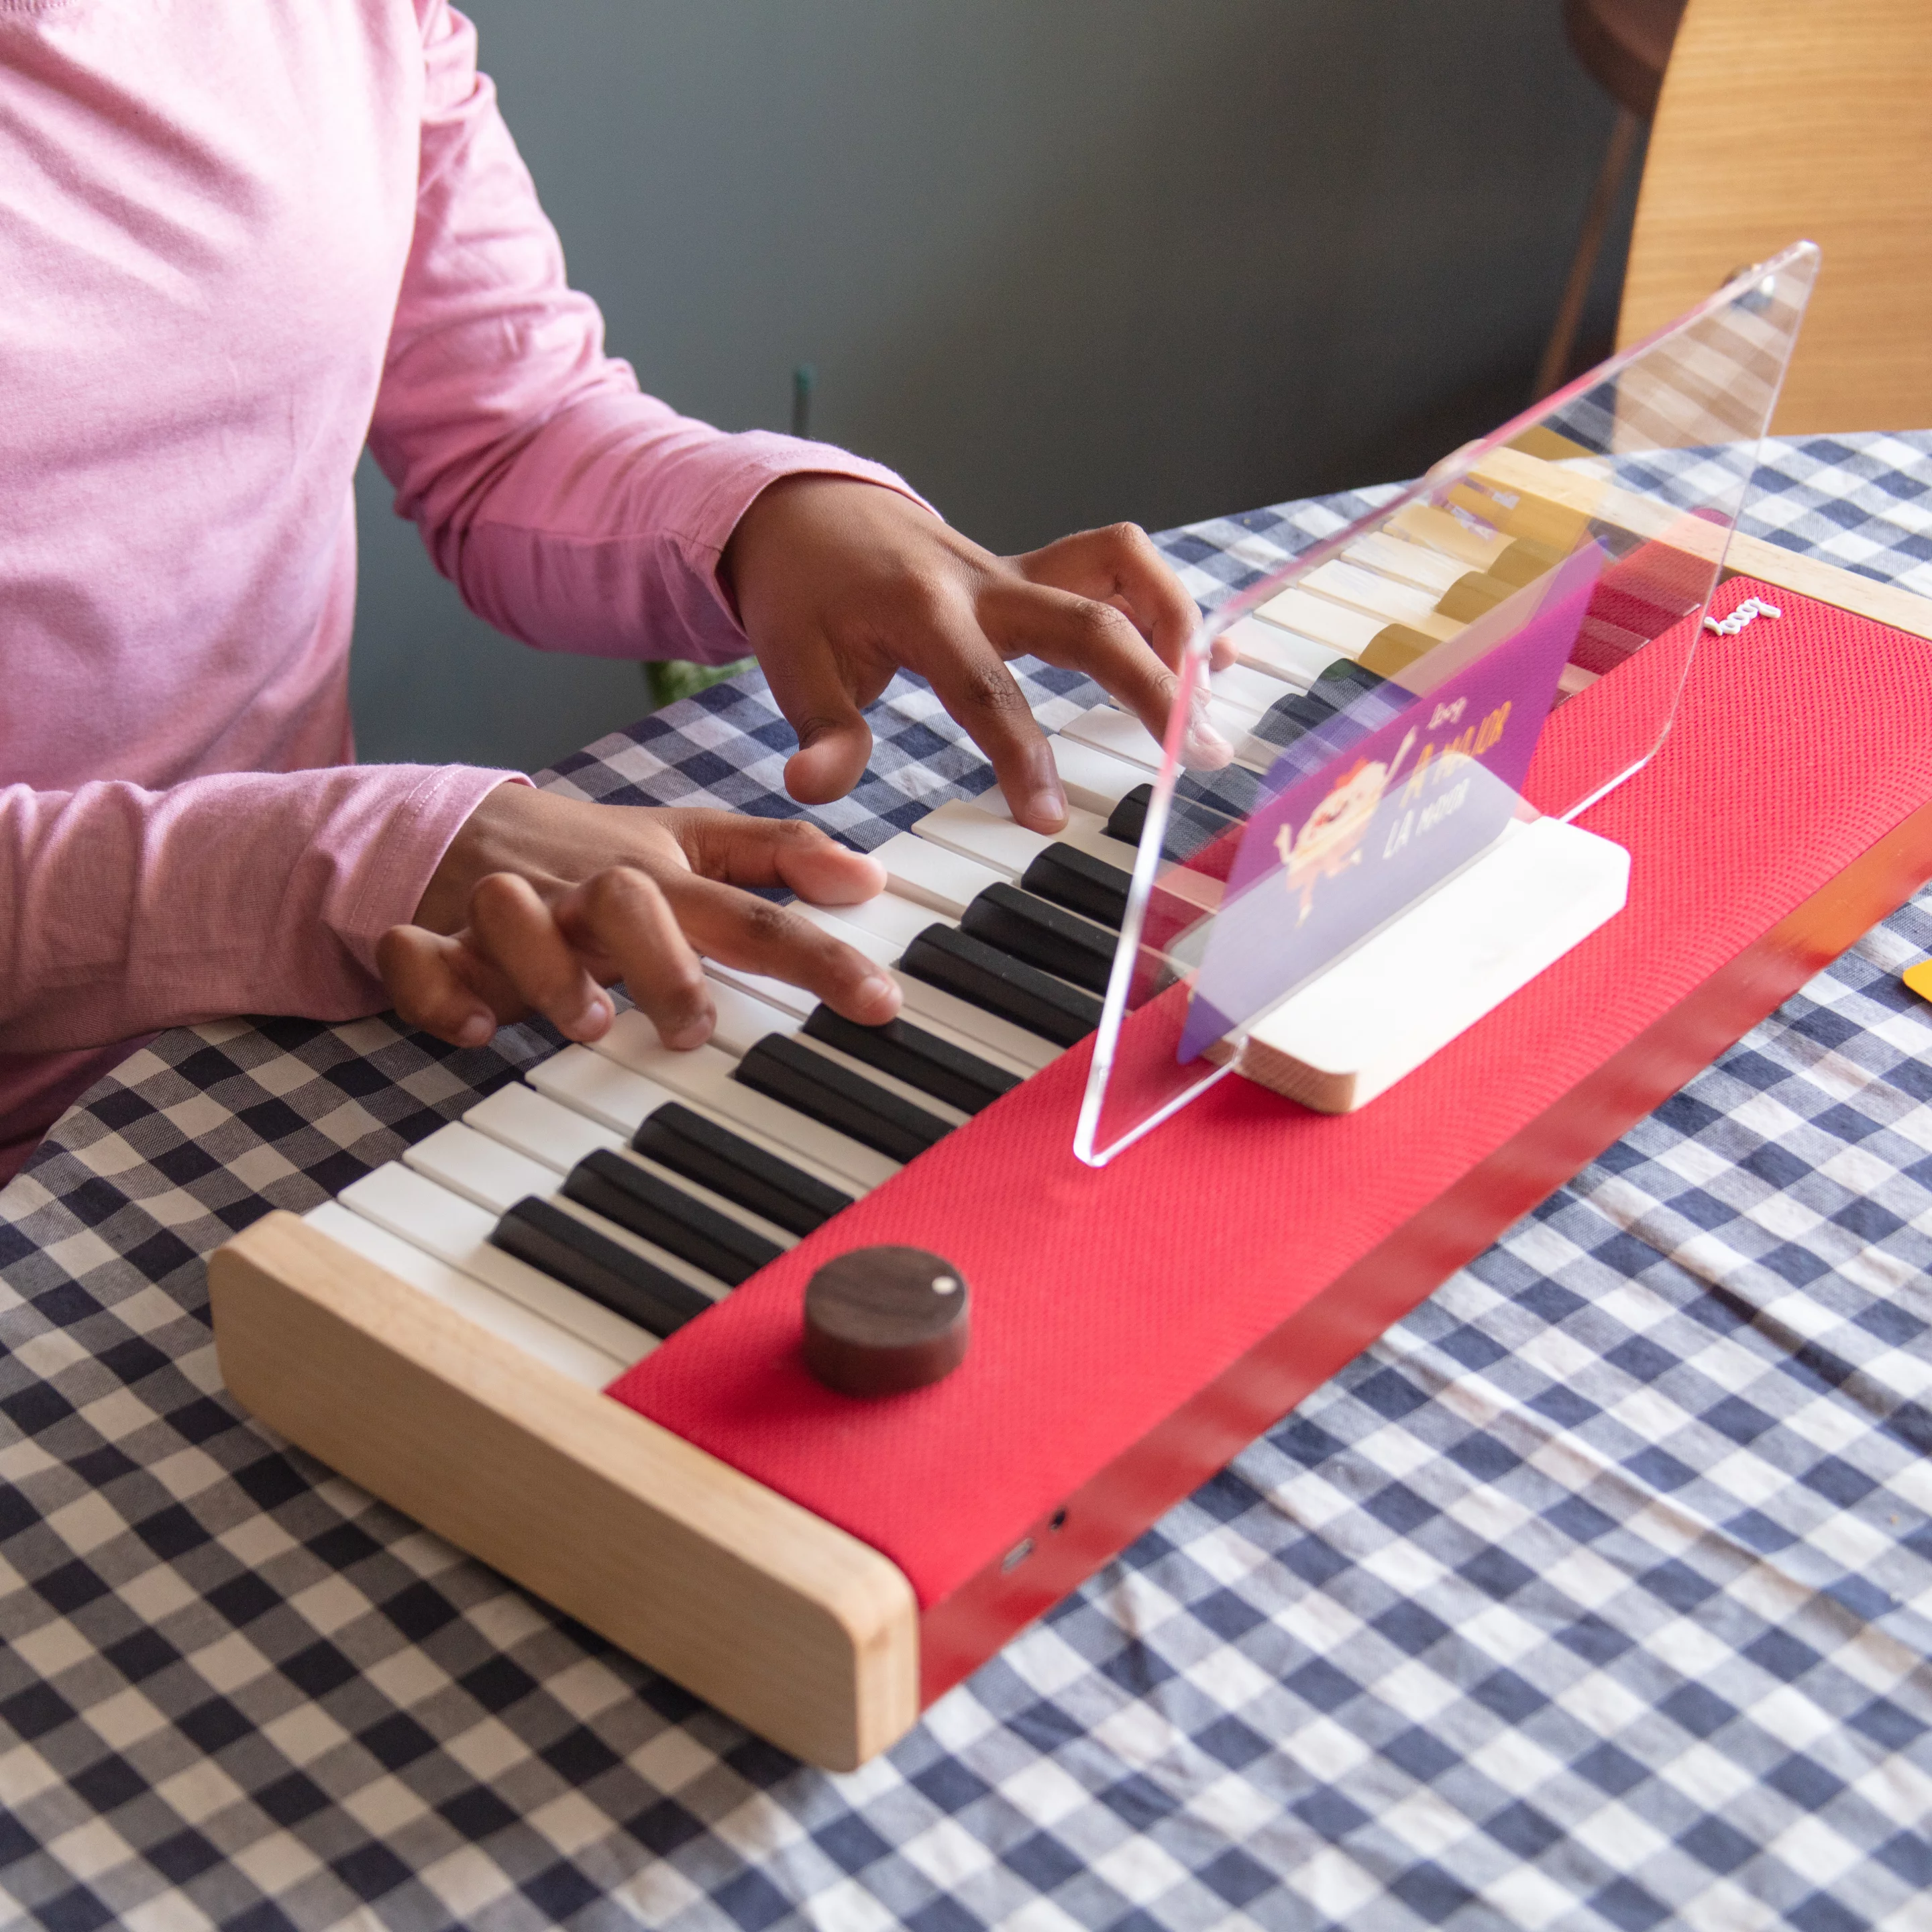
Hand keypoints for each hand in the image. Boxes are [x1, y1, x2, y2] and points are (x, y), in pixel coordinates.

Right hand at [377, 784, 898, 1050]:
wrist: (453, 829)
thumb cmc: (591, 855)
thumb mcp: (689, 846)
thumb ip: (777, 860)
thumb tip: (868, 877)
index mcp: (657, 876)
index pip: (751, 911)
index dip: (818, 955)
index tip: (878, 1004)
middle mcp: (584, 890)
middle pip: (626, 902)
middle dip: (663, 964)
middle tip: (691, 1026)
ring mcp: (505, 912)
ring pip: (513, 918)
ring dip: (550, 972)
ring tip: (589, 1024)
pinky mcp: (431, 938)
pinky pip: (418, 958)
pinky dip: (438, 991)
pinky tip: (475, 1030)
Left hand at [720, 477, 1228, 834]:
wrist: (810, 514)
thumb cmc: (805, 594)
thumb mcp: (792, 663)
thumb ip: (822, 729)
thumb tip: (815, 785)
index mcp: (924, 611)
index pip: (986, 687)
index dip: (1021, 753)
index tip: (1048, 819)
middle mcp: (986, 583)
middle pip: (1090, 620)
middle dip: (1152, 685)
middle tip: (1198, 754)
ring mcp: (1020, 571)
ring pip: (1123, 569)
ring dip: (1178, 625)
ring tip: (1212, 704)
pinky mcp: (1039, 571)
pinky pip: (1120, 570)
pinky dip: (1168, 606)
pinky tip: (1212, 660)